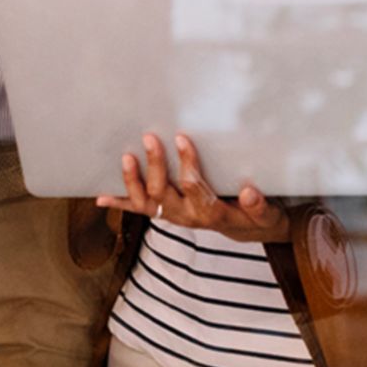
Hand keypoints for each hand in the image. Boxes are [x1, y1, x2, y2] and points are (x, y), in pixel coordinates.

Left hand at [95, 133, 287, 243]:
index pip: (194, 187)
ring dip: (133, 182)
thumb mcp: (266, 214)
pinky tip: (101, 196)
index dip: (187, 163)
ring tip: (126, 158)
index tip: (182, 137)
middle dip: (155, 166)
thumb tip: (250, 192)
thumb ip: (259, 206)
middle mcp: (186, 217)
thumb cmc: (255, 216)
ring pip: (146, 203)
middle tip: (149, 138)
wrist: (244, 230)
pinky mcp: (164, 214)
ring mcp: (172, 216)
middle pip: (163, 194)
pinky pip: (139, 210)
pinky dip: (119, 204)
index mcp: (210, 213)